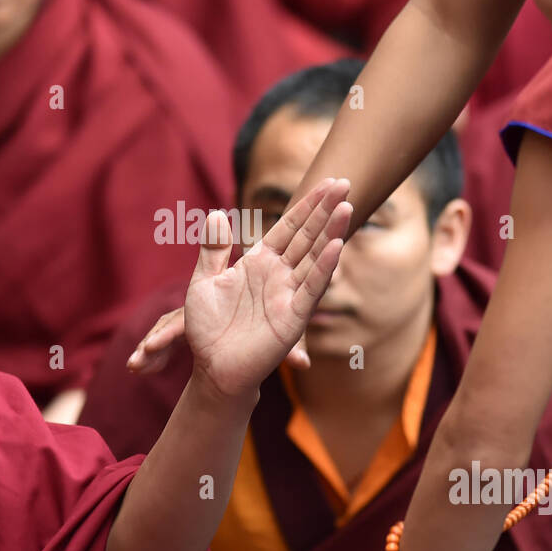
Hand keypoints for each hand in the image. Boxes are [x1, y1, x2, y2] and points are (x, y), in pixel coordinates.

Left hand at [124, 185, 348, 376]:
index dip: (307, 205)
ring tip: (347, 208)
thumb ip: (213, 250)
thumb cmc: (208, 328)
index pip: (288, 227)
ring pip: (314, 258)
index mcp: (260, 262)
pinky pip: (310, 290)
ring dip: (330, 234)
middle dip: (325, 210)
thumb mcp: (204, 282)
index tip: (327, 182)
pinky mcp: (292, 318)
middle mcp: (279, 275)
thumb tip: (215, 213)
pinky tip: (336, 248)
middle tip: (345, 182)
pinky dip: (323, 269)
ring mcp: (289, 295)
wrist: (212, 368)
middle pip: (307, 236)